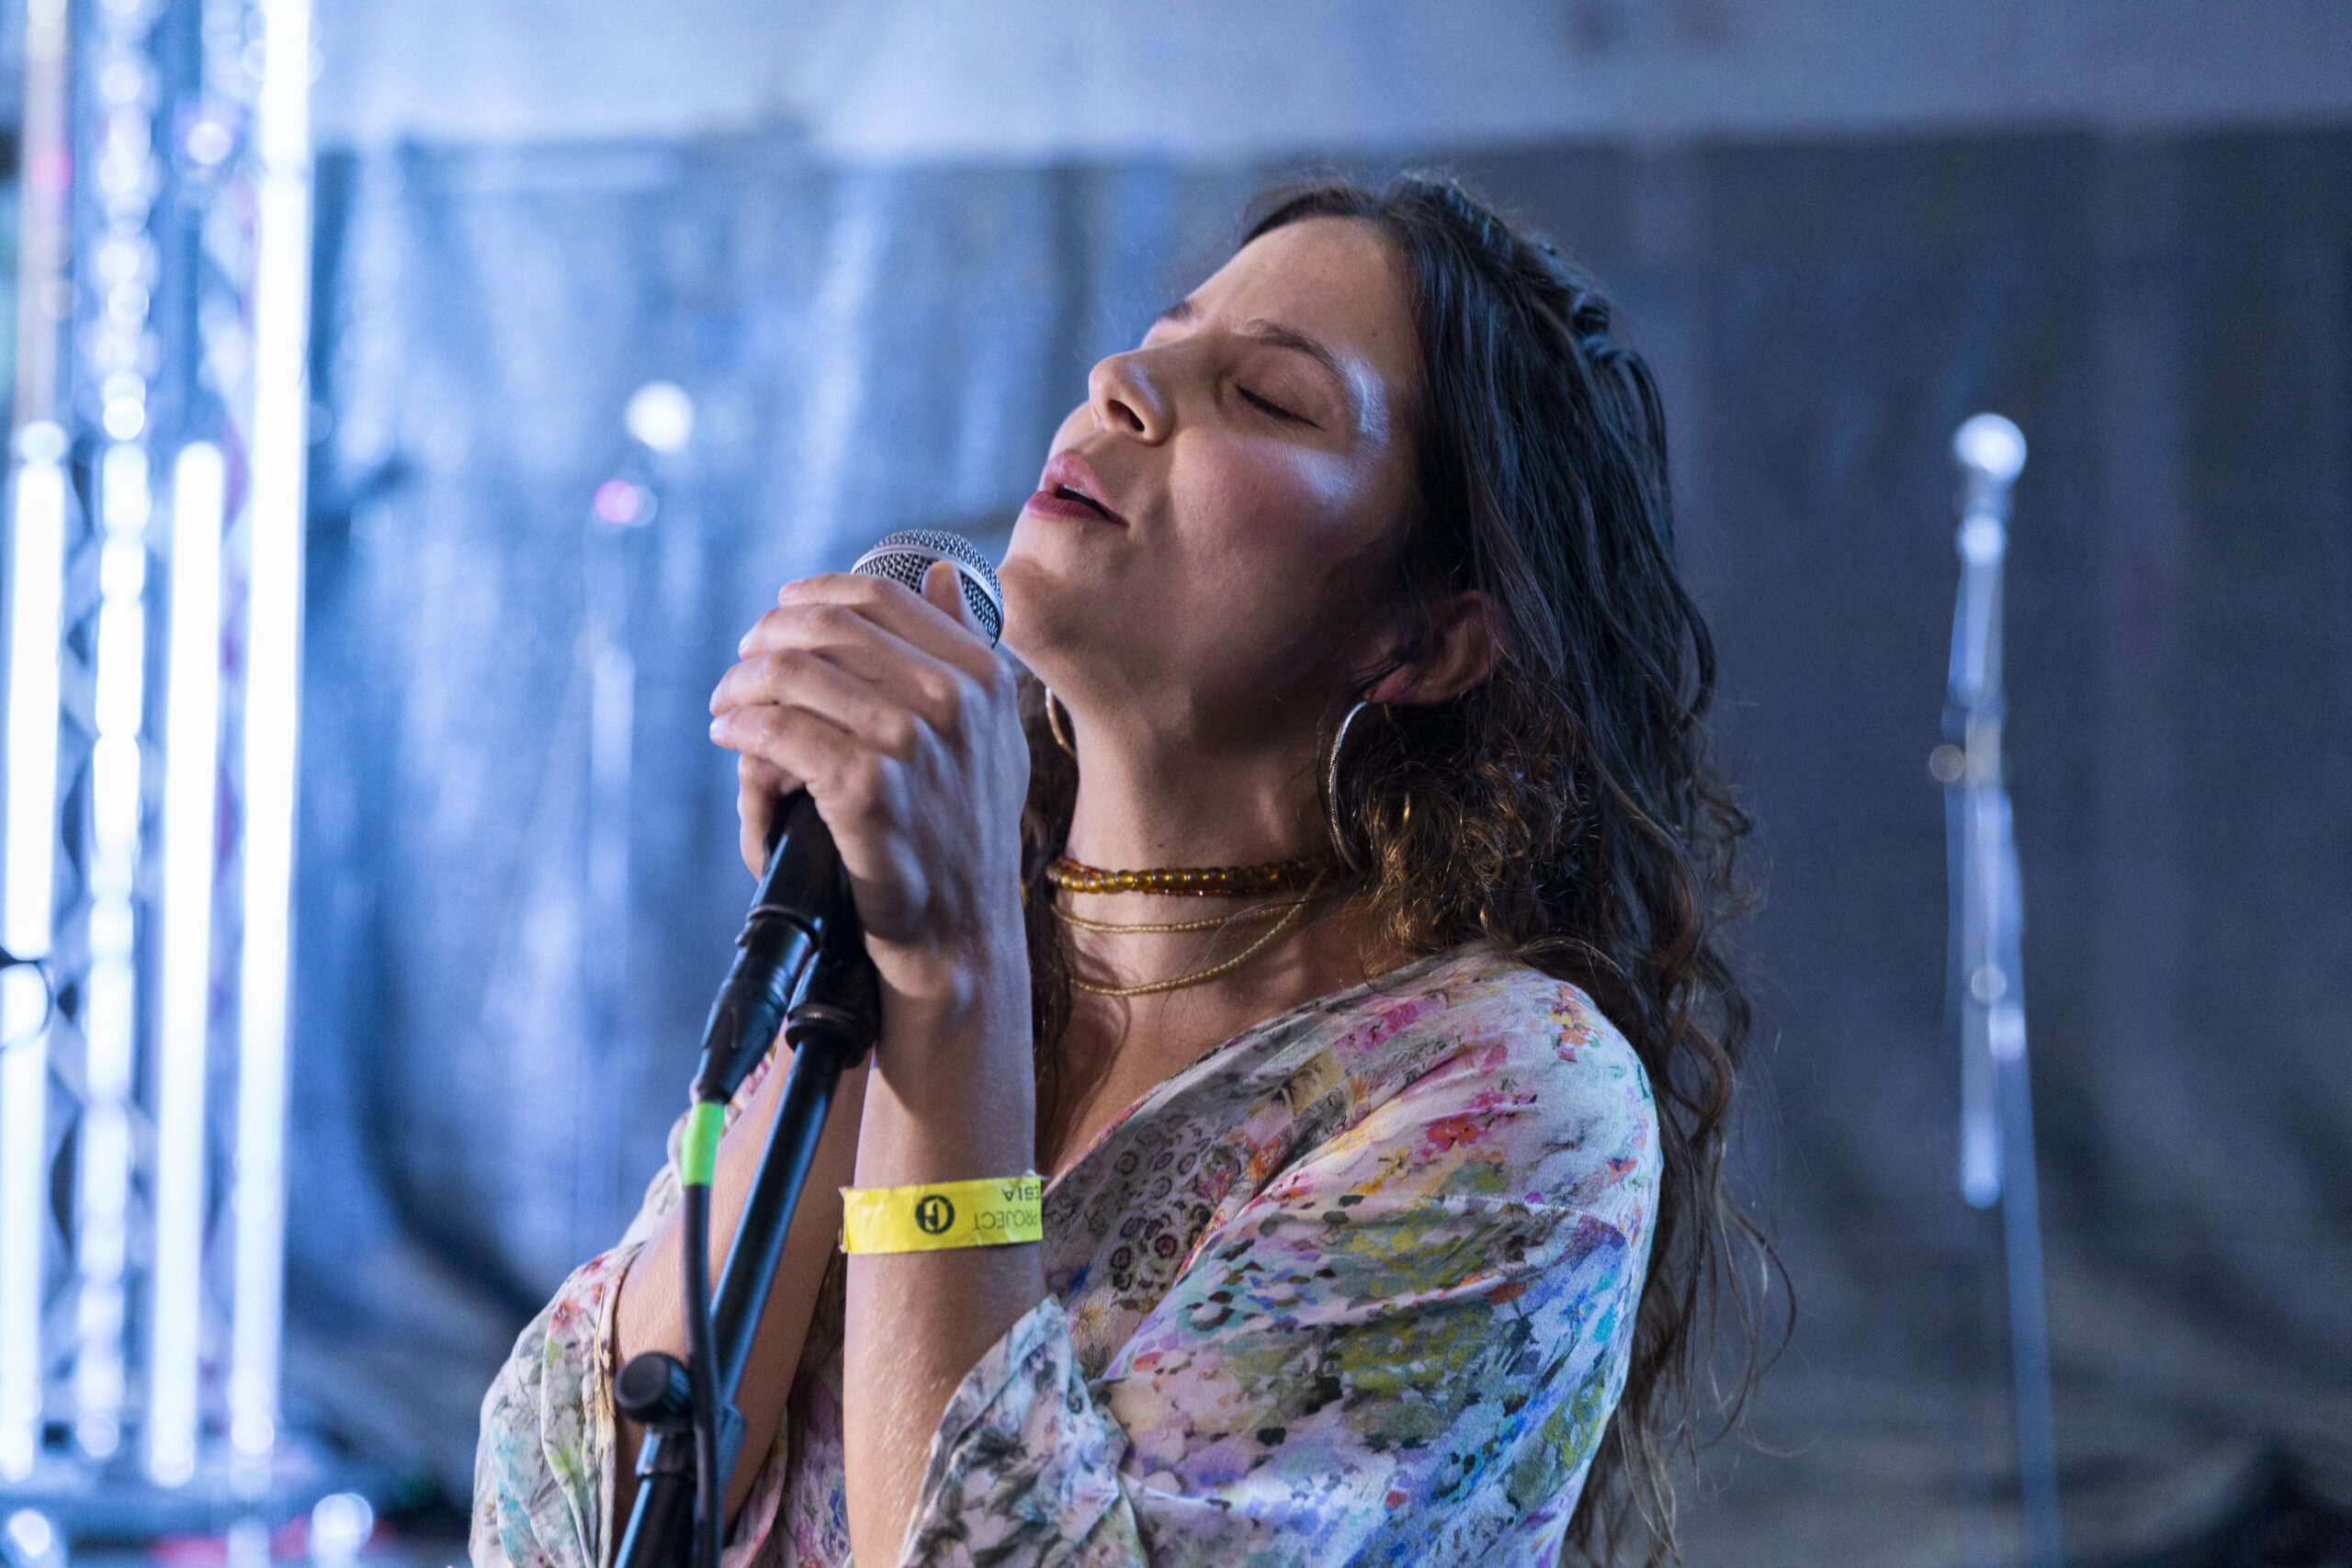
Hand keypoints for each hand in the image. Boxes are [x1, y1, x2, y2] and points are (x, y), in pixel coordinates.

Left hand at [710, 563, 1029, 1008]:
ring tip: (726, 705)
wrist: (961, 935)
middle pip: (827, 628)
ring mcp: (911, 744)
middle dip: (766, 638)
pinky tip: (731, 737)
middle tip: (740, 664)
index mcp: (981, 676)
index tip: (779, 613)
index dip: (813, 596)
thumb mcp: (992, 737)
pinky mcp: (867, 790)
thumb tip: (939, 575)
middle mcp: (952, 701)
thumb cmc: (964, 837)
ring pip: (794, 675)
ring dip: (742, 684)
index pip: (880, 599)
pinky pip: (780, 733)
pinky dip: (742, 729)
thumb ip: (970, 652)